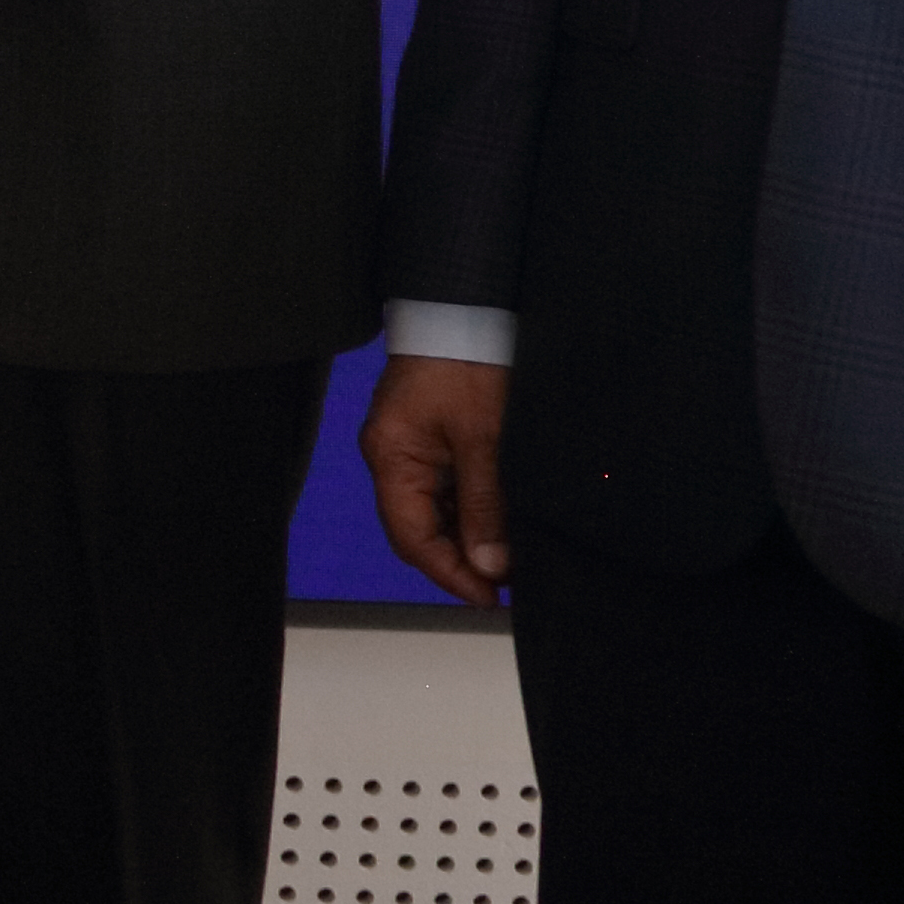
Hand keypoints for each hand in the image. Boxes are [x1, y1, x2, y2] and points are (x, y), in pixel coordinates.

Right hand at [361, 352, 515, 607]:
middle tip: (507, 586)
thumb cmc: (467, 360)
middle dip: (461, 561)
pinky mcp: (433, 436)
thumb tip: (490, 565)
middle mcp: (393, 456)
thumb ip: (484, 505)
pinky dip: (473, 511)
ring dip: (469, 537)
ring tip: (512, 558)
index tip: (491, 598)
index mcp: (391, 457)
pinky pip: (447, 488)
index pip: (412, 537)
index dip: (451, 573)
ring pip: (435, 511)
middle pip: (419, 529)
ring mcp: (411, 446)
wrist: (466, 305)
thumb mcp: (484, 439)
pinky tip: (503, 522)